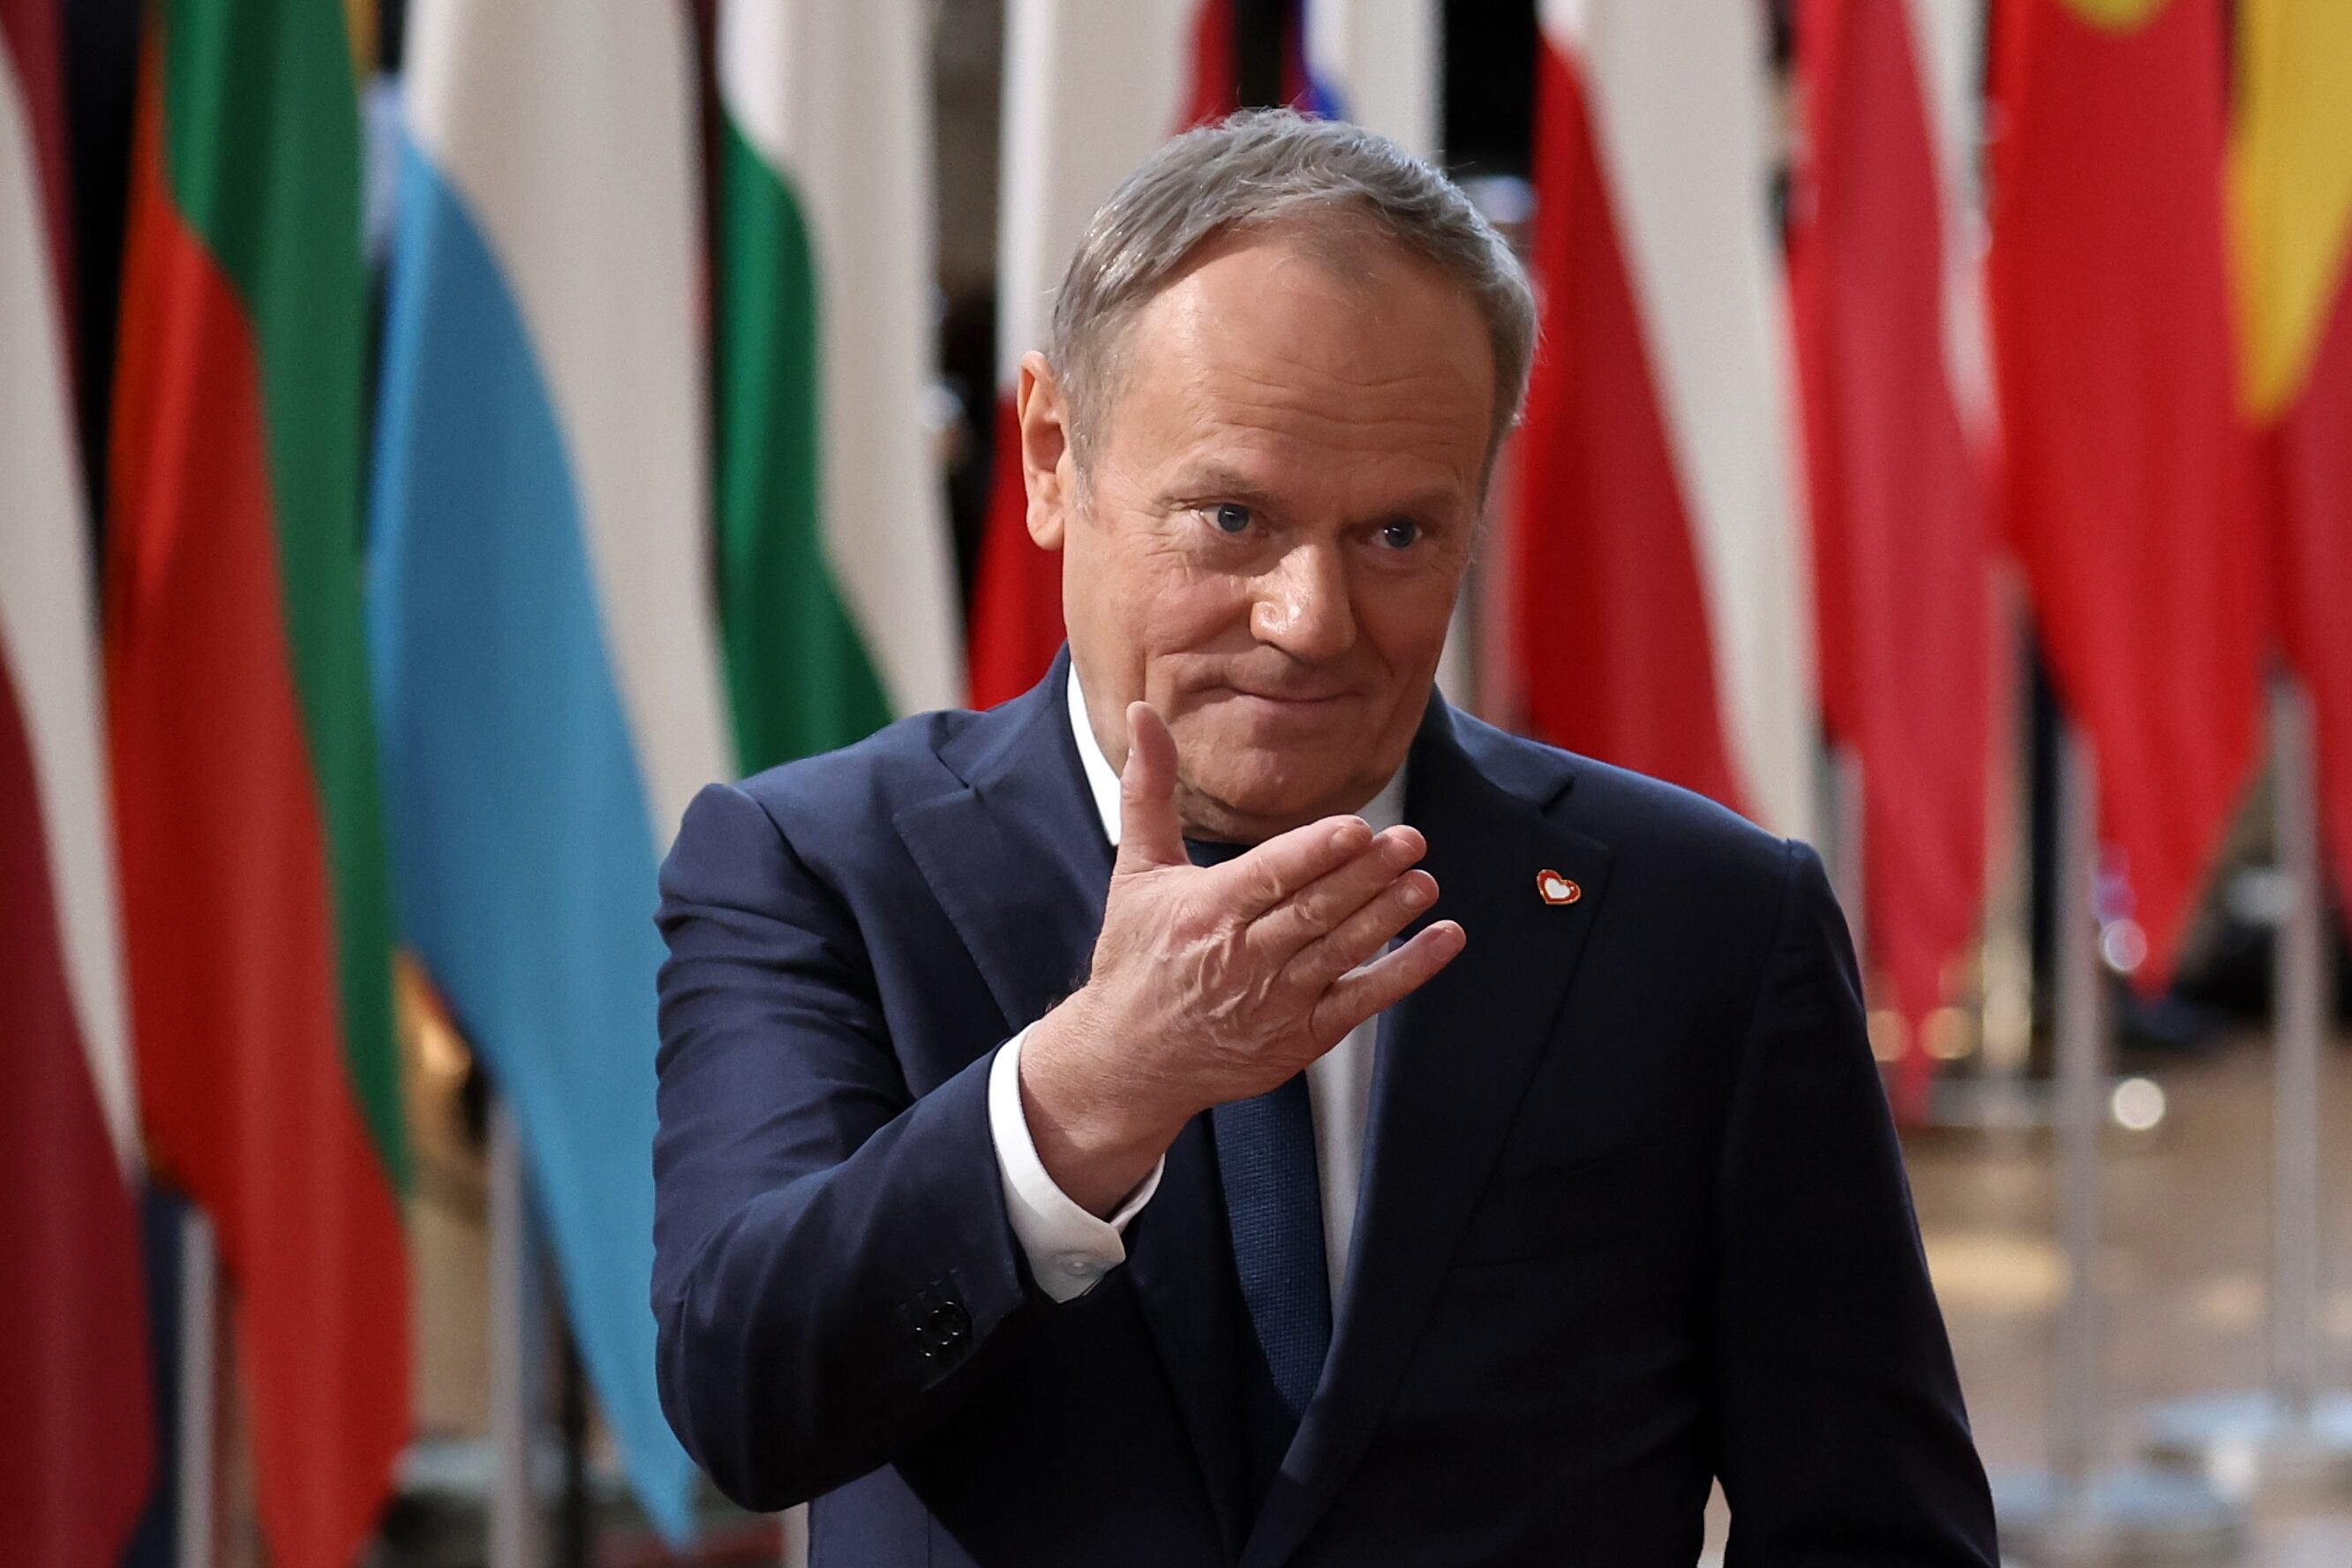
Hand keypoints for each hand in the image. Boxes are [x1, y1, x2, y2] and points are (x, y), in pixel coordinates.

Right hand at [1019, 701, 1464, 1215]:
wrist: (1130, 1059)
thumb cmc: (1136, 956)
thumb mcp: (1136, 870)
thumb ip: (1148, 788)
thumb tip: (1142, 711)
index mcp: (1204, 912)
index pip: (1268, 878)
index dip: (1314, 854)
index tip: (1356, 827)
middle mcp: (1242, 959)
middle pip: (1315, 911)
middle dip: (1366, 875)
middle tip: (1410, 839)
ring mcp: (1276, 1003)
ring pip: (1342, 951)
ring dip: (1389, 916)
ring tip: (1425, 880)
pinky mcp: (1301, 1037)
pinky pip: (1362, 1000)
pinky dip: (1406, 971)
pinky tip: (1443, 938)